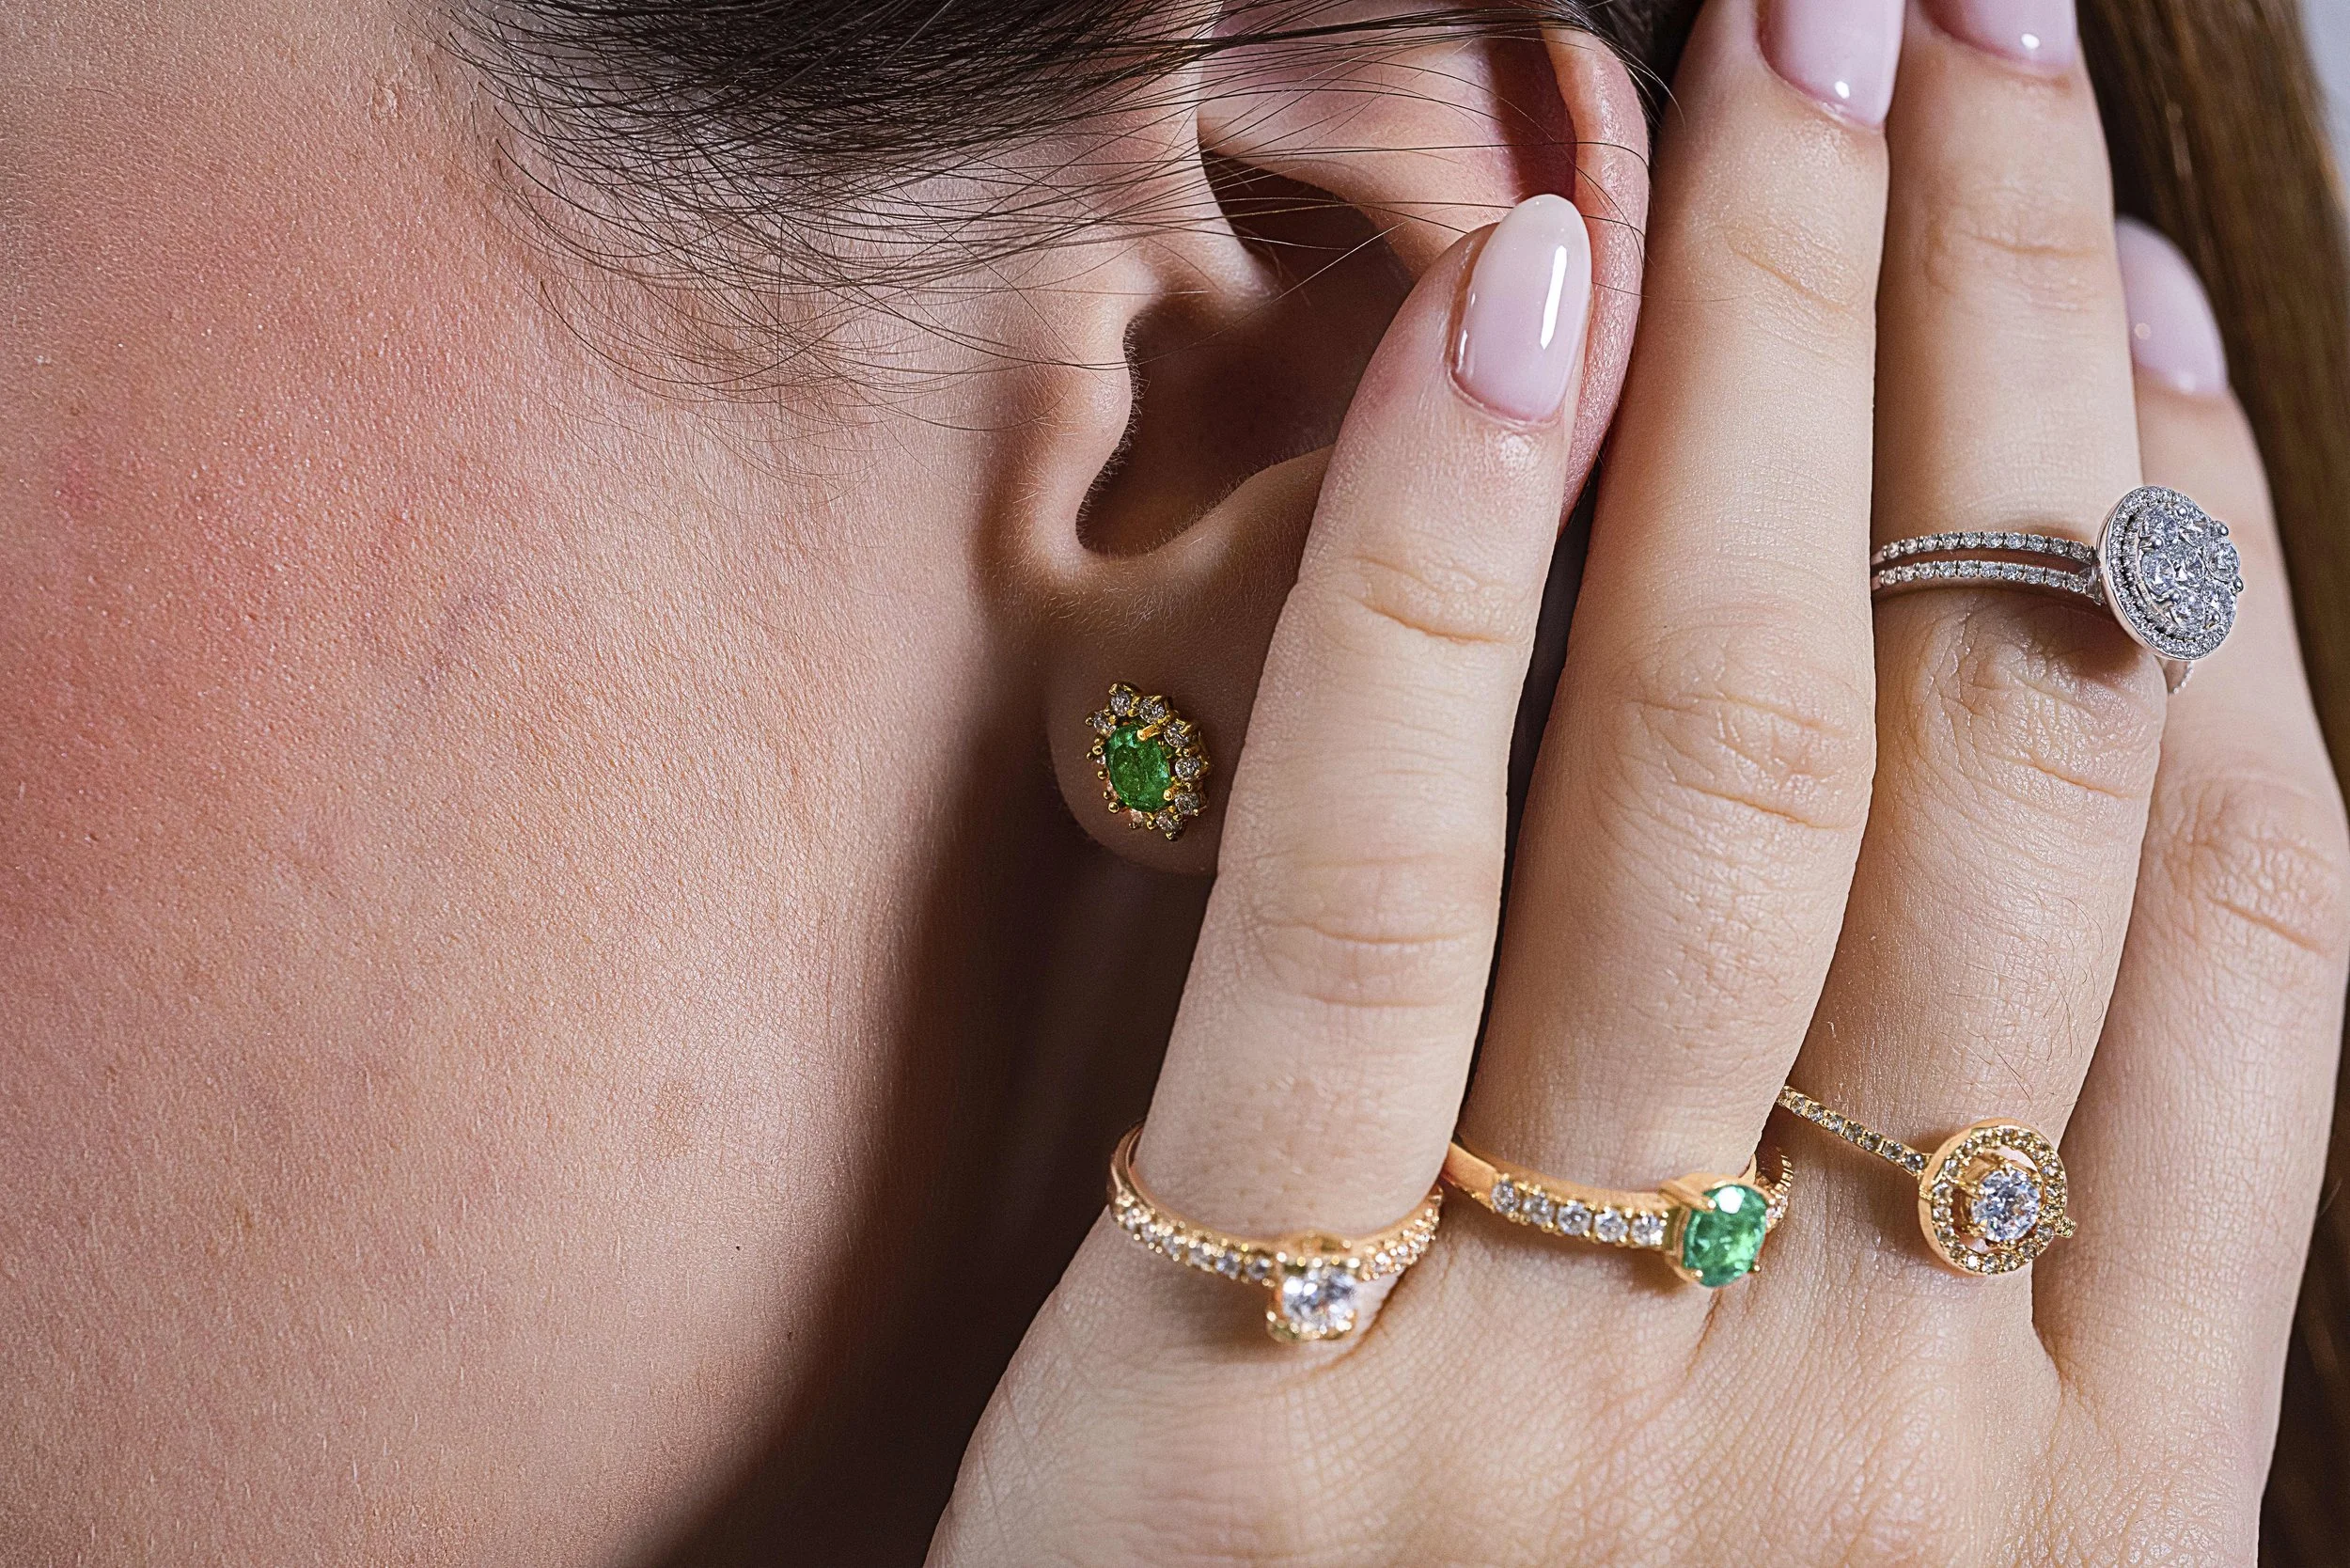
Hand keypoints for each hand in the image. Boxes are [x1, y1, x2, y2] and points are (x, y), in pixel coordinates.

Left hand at [931, 0, 2348, 1557]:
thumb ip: (1978, 1291)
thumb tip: (2030, 905)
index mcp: (2096, 1477)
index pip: (2223, 917)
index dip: (2207, 560)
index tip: (2144, 313)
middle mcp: (1892, 1401)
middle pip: (1994, 756)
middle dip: (1994, 346)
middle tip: (1970, 32)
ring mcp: (1584, 1383)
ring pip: (1741, 768)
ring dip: (1784, 366)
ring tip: (1797, 59)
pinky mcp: (1249, 1377)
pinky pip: (1378, 899)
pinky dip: (1455, 573)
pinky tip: (1522, 295)